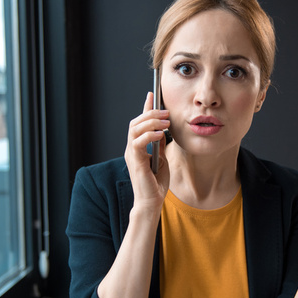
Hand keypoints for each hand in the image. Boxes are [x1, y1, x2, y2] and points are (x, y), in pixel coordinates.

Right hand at [124, 92, 170, 210]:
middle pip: (136, 122)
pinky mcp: (135, 161)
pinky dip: (149, 135)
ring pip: (135, 128)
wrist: (151, 202)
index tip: (152, 95)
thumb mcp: (162, 160)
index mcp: (137, 147)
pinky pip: (138, 142)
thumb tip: (162, 132)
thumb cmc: (156, 184)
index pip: (139, 123)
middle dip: (150, 113)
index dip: (145, 107)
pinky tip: (159, 134)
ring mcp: (132, 154)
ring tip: (165, 121)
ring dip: (151, 121)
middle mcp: (131, 148)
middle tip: (166, 112)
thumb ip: (159, 146)